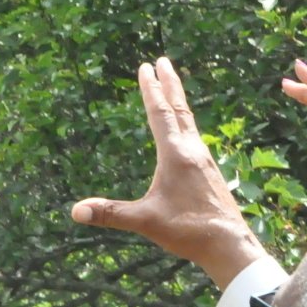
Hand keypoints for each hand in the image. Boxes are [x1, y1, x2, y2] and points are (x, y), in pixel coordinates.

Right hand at [71, 57, 265, 288]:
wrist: (230, 245)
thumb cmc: (189, 230)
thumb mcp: (145, 221)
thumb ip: (111, 213)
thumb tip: (76, 212)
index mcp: (176, 154)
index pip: (160, 114)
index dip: (151, 89)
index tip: (146, 67)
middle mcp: (193, 151)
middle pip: (179, 110)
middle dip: (170, 84)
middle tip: (163, 61)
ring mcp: (204, 161)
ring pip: (190, 123)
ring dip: (179, 102)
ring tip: (173, 91)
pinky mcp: (210, 173)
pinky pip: (195, 138)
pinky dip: (186, 125)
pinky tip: (185, 135)